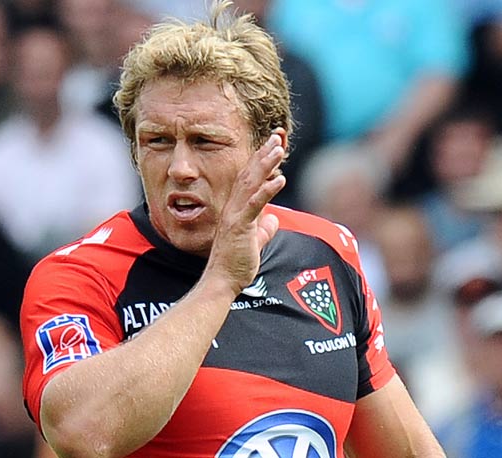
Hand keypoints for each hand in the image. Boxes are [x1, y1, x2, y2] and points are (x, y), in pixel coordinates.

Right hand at [205, 130, 286, 293]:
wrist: (221, 281)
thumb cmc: (235, 263)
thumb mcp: (255, 242)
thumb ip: (264, 230)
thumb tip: (273, 221)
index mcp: (238, 209)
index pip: (251, 179)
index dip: (262, 160)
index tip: (274, 144)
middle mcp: (234, 207)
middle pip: (249, 174)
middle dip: (264, 153)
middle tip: (277, 136)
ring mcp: (235, 216)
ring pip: (250, 184)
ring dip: (265, 165)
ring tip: (278, 148)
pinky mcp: (239, 227)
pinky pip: (254, 206)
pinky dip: (266, 191)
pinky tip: (279, 179)